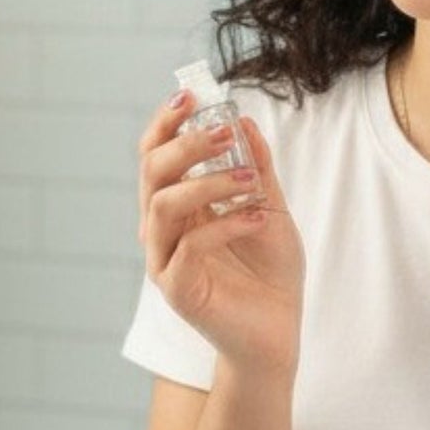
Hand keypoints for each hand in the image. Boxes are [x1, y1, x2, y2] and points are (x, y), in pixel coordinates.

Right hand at [137, 96, 305, 373]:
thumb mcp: (269, 208)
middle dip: (186, 144)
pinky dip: (225, 224)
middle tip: (224, 134)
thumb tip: (245, 122)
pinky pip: (189, 246)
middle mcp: (161, 229)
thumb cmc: (270, 272)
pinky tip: (257, 219)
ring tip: (250, 180)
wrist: (277, 332)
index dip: (165, 123)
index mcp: (178, 205)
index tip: (189, 97)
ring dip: (208, 182)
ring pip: (163, 205)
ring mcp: (164, 259)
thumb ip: (256, 169)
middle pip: (151, 172)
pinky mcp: (176, 289)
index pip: (155, 155)